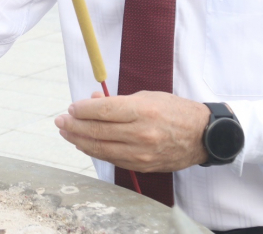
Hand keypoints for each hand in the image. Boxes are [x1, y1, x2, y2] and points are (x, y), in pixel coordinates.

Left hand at [54, 91, 209, 172]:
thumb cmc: (174, 110)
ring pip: (101, 148)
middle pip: (98, 131)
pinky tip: (84, 144)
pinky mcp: (143, 165)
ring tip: (66, 132)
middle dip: (74, 125)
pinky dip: (95, 151)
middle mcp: (141, 133)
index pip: (103, 111)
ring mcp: (142, 153)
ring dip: (79, 140)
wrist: (203, 136)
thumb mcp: (147, 96)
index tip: (71, 107)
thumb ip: (118, 101)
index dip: (82, 110)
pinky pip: (112, 159)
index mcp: (142, 111)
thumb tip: (92, 100)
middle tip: (60, 120)